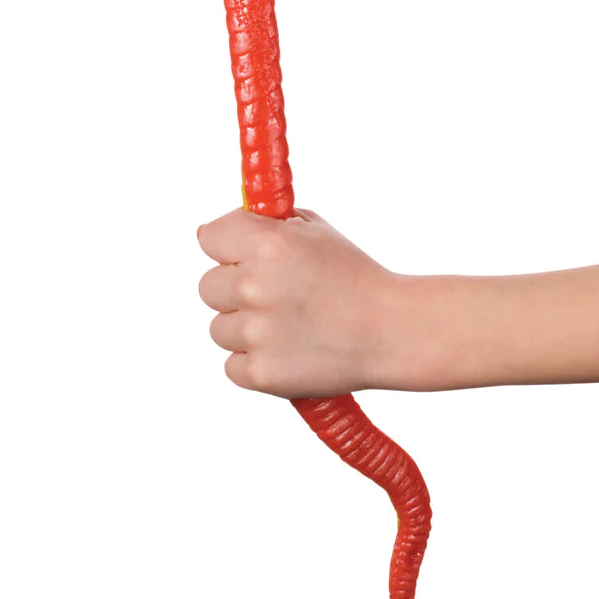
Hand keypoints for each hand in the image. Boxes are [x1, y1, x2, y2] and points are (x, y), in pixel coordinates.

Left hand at [197, 207, 400, 397]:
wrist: (391, 330)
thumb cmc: (356, 277)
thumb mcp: (316, 231)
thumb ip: (267, 226)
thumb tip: (216, 232)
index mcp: (267, 244)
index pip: (209, 237)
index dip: (227, 246)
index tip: (240, 255)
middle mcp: (255, 285)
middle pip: (208, 286)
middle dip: (235, 289)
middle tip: (273, 295)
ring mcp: (256, 332)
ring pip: (219, 328)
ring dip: (245, 328)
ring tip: (287, 326)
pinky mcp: (261, 373)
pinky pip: (232, 365)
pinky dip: (254, 362)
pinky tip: (286, 351)